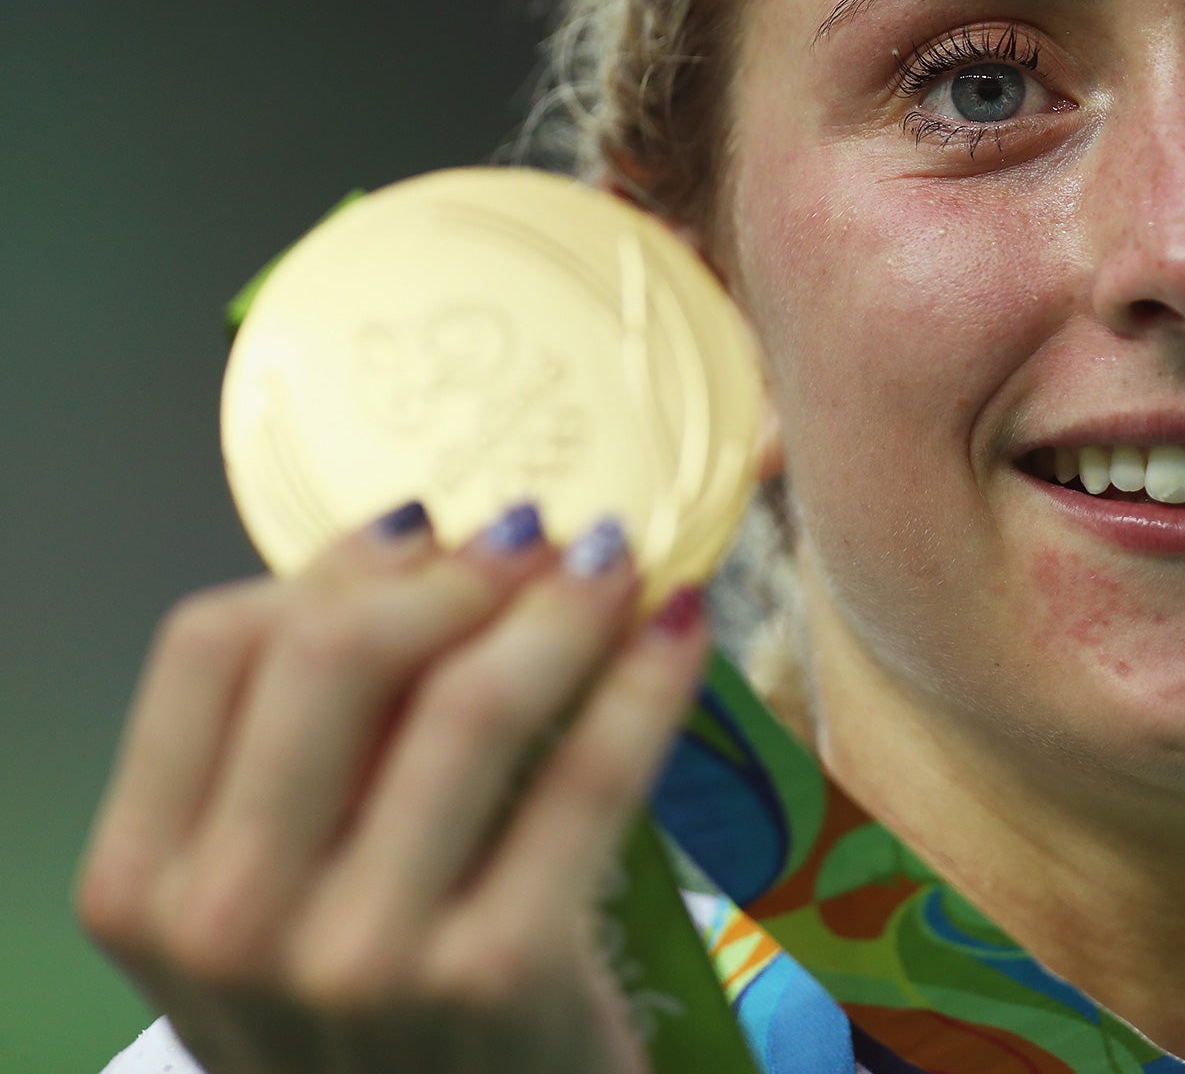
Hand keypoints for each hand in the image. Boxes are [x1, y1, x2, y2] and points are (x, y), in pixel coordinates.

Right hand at [75, 503, 710, 1073]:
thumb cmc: (367, 1014)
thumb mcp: (272, 900)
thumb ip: (303, 751)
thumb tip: (421, 546)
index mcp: (144, 881)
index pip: (210, 648)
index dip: (334, 565)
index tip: (424, 530)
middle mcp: (227, 922)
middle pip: (335, 654)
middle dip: (456, 571)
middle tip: (538, 533)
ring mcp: (361, 956)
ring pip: (468, 703)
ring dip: (562, 605)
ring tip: (615, 564)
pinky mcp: (500, 976)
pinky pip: (587, 776)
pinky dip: (646, 681)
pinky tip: (679, 627)